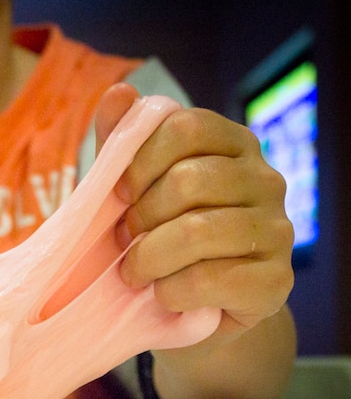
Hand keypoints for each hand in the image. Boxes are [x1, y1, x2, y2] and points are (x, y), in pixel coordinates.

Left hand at [96, 83, 293, 343]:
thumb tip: (120, 91)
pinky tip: (164, 294)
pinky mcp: (276, 280)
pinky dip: (170, 291)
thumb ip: (123, 139)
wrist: (200, 306)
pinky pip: (208, 279)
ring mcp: (278, 230)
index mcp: (234, 144)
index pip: (186, 126)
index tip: (120, 193)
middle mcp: (266, 179)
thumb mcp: (135, 185)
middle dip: (140, 216)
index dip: (141, 159)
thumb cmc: (161, 233)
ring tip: (134, 272)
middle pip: (188, 180)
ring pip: (195, 232)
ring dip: (148, 258)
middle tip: (122, 240)